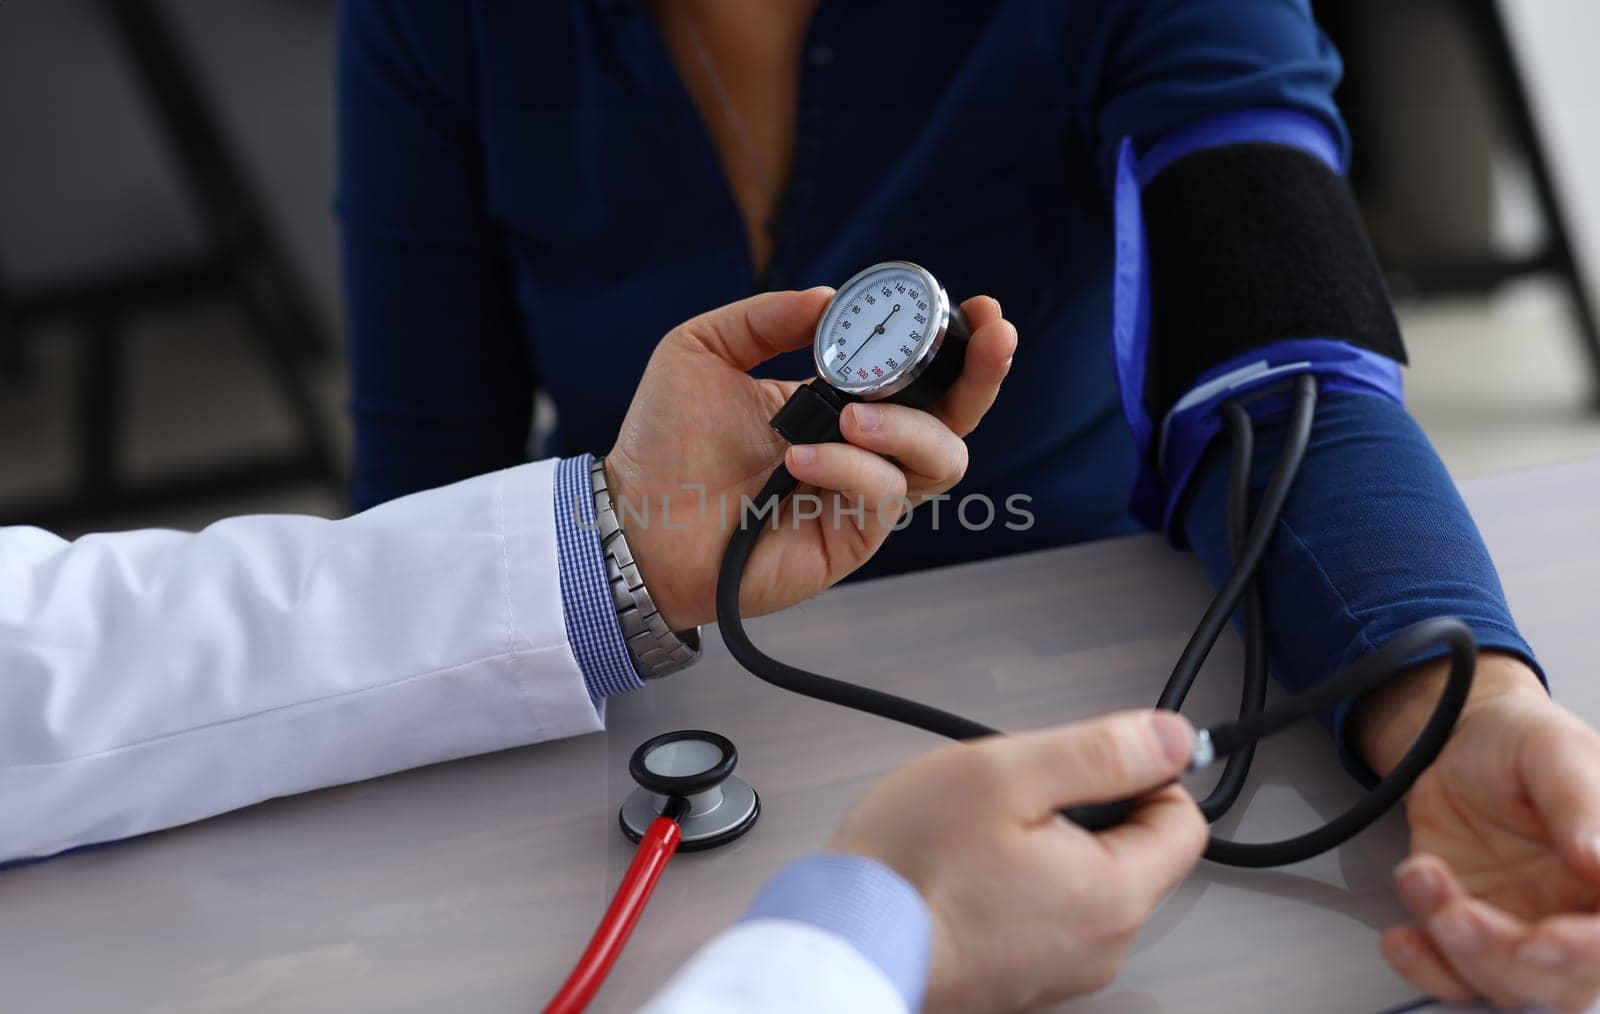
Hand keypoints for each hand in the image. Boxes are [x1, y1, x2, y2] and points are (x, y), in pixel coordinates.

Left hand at [607, 287, 1016, 628]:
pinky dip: (850, 470)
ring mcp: (860, 495)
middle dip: (982, 374)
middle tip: (990, 337)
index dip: (956, 340)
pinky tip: (800, 461)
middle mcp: (862, 447)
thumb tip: (829, 297)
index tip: (978, 308)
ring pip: (939, 460)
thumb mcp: (705, 349)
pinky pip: (883, 496)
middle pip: (955, 416)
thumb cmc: (666, 441)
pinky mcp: (848, 539)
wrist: (635, 518)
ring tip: (853, 418)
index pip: (917, 369)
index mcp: (837, 399)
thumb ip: (768, 317)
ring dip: (908, 428)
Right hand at [828, 710, 1206, 1011]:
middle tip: (1010, 800)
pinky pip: (1043, 914)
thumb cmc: (909, 866)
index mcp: (1115, 894)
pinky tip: (963, 873)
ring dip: (1043, 847)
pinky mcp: (1020, 980)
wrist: (841, 944)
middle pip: (1133, 851)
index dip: (1142, 774)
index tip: (1086, 762)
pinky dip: (1014, 886)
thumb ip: (1099, 752)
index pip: (1184, 820)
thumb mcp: (1004, 774)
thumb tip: (1172, 738)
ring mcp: (1060, 970)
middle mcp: (1101, 945)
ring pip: (1083, 881)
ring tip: (975, 838)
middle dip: (1082, 811)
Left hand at [1355, 656, 1599, 1010]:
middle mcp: (1578, 918)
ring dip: (1457, 949)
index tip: (1545, 939)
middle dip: (1508, 957)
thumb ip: (1579, 802)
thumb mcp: (1554, 749)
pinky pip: (1452, 976)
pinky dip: (1425, 968)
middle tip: (1459, 916)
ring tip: (1419, 877)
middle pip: (1564, 980)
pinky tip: (1400, 939)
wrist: (1459, 743)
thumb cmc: (1521, 743)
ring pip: (1506, 983)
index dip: (1586, 949)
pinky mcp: (1468, 933)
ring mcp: (1523, 931)